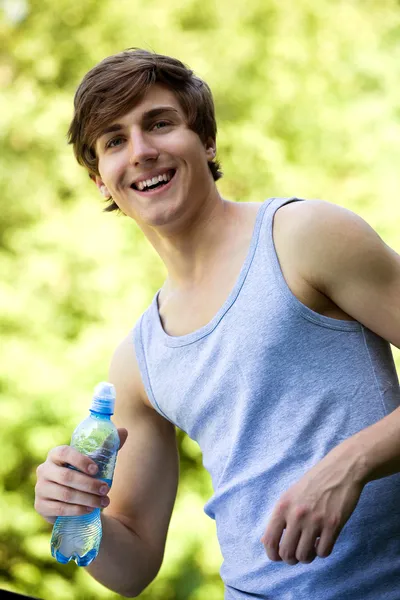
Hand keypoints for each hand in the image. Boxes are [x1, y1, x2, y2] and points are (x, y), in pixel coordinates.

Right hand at [34, 428, 127, 523]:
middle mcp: (44, 469)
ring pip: (65, 494)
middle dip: (90, 484)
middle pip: (67, 477)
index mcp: (55, 454)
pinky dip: (77, 510)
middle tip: (106, 489)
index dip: (80, 460)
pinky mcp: (40, 506)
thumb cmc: (84, 474)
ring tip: (103, 502)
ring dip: (87, 499)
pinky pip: (59, 508)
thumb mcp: (94, 460)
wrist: (70, 500)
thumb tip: (124, 431)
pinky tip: (90, 509)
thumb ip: (107, 446)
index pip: (64, 452)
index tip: (97, 469)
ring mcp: (40, 488)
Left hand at [260, 442, 364, 564]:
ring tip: (310, 548)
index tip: (278, 557)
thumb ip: (279, 517)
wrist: (340, 470)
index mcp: (283, 506)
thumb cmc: (314, 483)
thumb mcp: (290, 495)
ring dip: (307, 557)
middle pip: (287, 553)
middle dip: (290, 559)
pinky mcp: (333, 525)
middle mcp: (296, 515)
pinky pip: (323, 552)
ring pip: (304, 556)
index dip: (272, 555)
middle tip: (296, 555)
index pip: (270, 540)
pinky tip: (323, 541)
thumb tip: (266, 542)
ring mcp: (315, 521)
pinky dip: (322, 551)